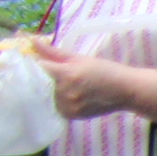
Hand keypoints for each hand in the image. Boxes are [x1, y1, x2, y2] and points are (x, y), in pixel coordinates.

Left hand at [30, 40, 155, 122]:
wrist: (126, 90)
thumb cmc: (105, 70)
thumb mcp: (79, 58)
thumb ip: (53, 52)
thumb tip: (30, 40)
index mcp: (65, 73)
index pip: (37, 68)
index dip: (35, 64)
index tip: (37, 63)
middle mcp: (64, 92)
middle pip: (40, 83)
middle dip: (45, 79)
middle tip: (62, 76)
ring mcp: (67, 105)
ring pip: (48, 96)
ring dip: (52, 91)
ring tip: (70, 87)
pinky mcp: (71, 115)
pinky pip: (56, 107)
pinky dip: (60, 101)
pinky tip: (73, 96)